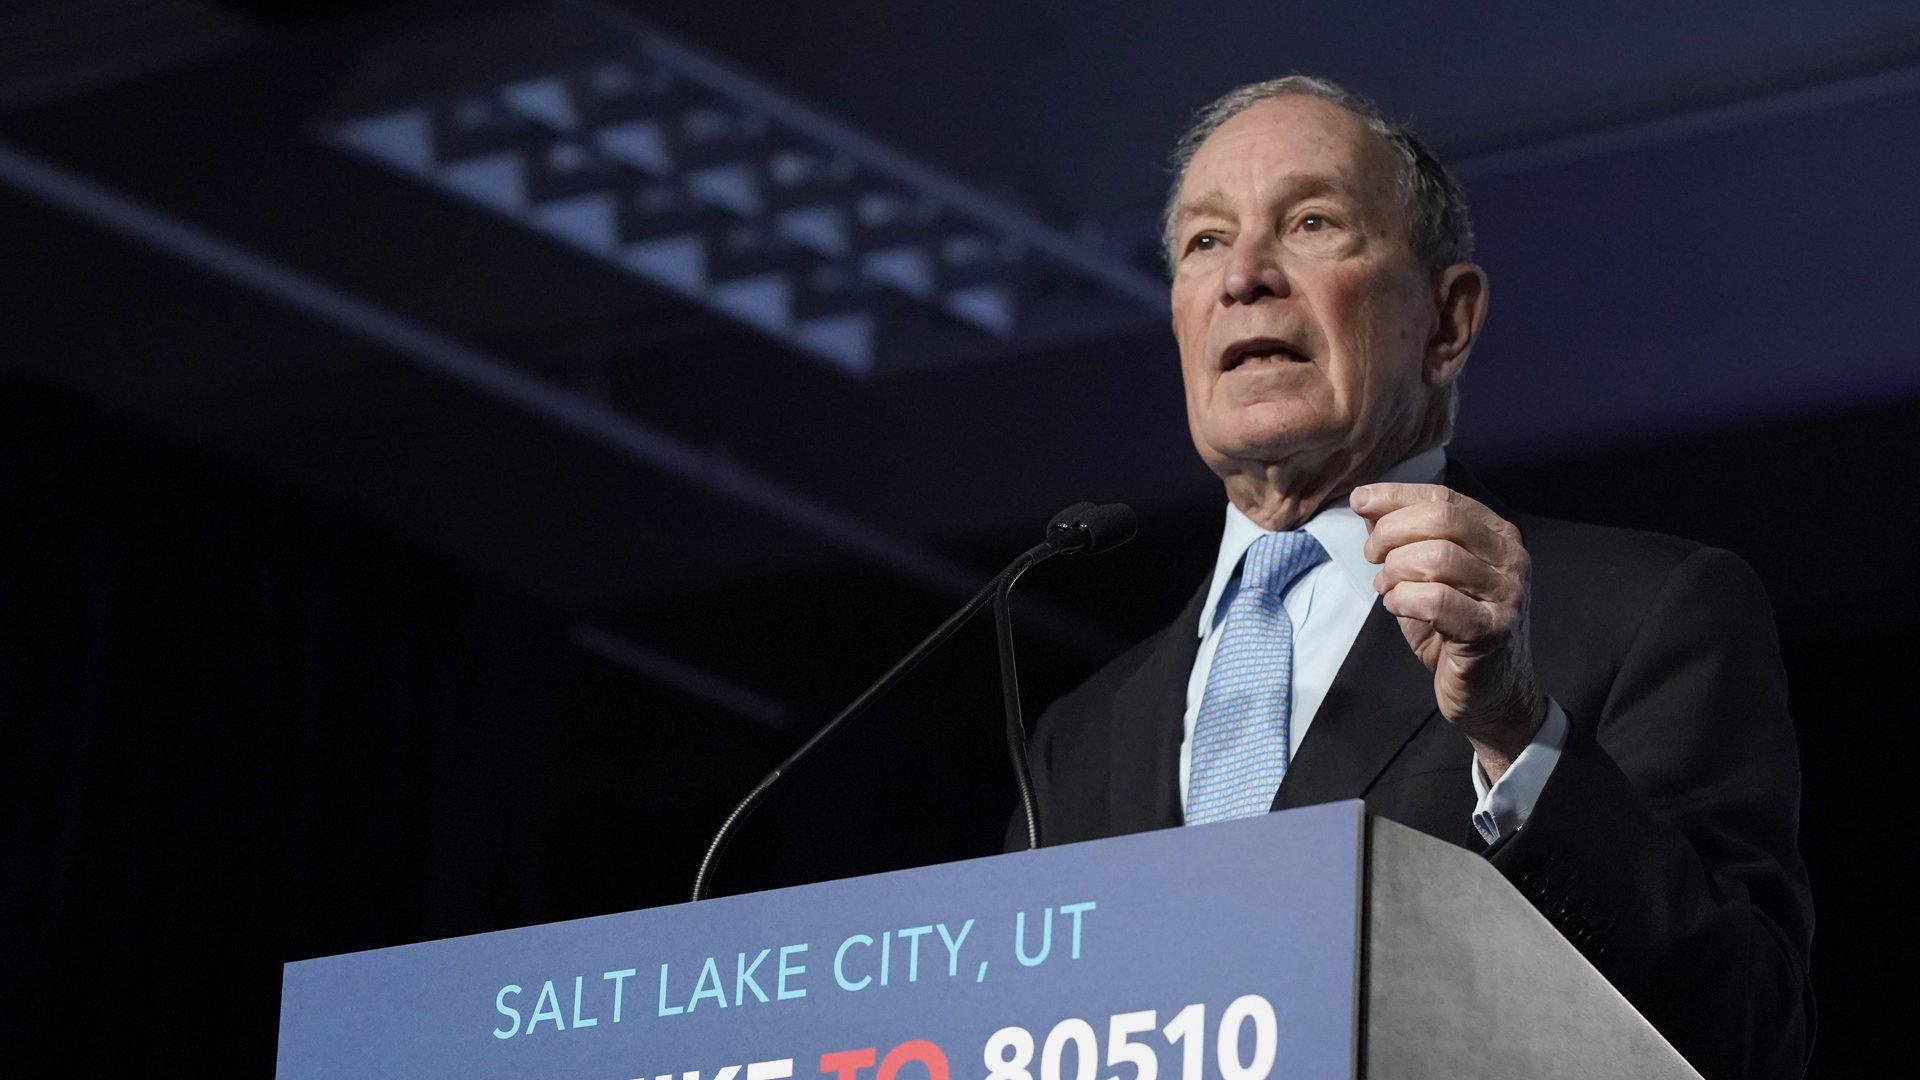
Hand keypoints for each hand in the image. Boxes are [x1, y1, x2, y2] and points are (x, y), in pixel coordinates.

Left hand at [1350, 483, 1544, 777]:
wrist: (1491, 692)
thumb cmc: (1455, 630)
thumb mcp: (1426, 575)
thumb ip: (1403, 539)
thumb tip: (1369, 504)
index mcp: (1496, 534)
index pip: (1443, 497)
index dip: (1395, 496)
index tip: (1360, 501)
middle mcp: (1509, 558)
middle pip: (1441, 519)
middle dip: (1392, 532)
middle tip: (1372, 555)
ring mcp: (1506, 593)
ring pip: (1438, 557)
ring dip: (1396, 569)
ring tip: (1386, 586)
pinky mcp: (1492, 629)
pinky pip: (1435, 600)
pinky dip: (1403, 599)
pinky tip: (1397, 606)